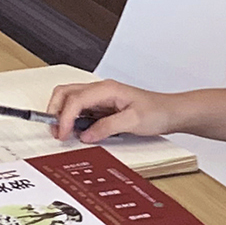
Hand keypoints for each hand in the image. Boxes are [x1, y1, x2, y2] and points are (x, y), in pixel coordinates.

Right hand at [43, 78, 179, 144]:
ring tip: (63, 132)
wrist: (171, 112)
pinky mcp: (103, 107)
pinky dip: (72, 119)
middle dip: (54, 110)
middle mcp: (101, 90)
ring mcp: (101, 97)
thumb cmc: (158, 112)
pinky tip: (76, 131)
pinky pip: (80, 109)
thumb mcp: (133, 121)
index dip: (64, 117)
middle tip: (55, 131)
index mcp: (106, 89)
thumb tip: (86, 135)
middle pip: (65, 93)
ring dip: (62, 115)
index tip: (63, 133)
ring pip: (70, 100)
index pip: (75, 100)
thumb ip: (107, 127)